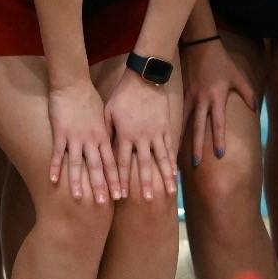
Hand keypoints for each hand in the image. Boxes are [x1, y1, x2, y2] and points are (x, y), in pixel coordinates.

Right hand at [47, 79, 119, 205]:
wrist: (73, 83)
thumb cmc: (89, 99)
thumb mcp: (105, 116)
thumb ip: (108, 134)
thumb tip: (116, 147)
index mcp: (104, 136)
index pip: (112, 162)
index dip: (116, 179)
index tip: (121, 196)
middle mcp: (92, 139)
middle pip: (98, 166)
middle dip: (102, 186)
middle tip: (105, 204)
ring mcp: (76, 137)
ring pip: (78, 163)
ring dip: (79, 181)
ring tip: (80, 198)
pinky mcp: (61, 132)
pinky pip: (58, 153)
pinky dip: (56, 167)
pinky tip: (53, 181)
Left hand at [103, 68, 176, 200]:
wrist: (144, 78)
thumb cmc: (123, 94)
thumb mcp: (108, 112)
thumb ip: (106, 132)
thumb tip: (101, 151)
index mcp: (125, 134)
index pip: (121, 162)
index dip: (120, 180)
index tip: (120, 197)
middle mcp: (142, 137)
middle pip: (144, 164)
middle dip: (146, 184)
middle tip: (149, 200)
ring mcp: (156, 133)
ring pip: (162, 159)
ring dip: (165, 177)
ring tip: (170, 192)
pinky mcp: (166, 128)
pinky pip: (170, 147)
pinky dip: (173, 161)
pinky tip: (175, 174)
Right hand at [182, 38, 254, 167]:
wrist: (200, 46)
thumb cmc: (221, 62)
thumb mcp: (238, 76)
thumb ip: (247, 92)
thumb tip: (256, 109)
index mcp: (217, 97)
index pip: (218, 122)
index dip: (219, 138)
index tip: (219, 154)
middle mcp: (202, 100)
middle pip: (199, 127)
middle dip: (197, 146)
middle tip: (196, 164)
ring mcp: (191, 98)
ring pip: (187, 123)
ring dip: (184, 139)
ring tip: (180, 155)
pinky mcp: (183, 94)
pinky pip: (181, 114)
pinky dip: (178, 126)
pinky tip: (174, 137)